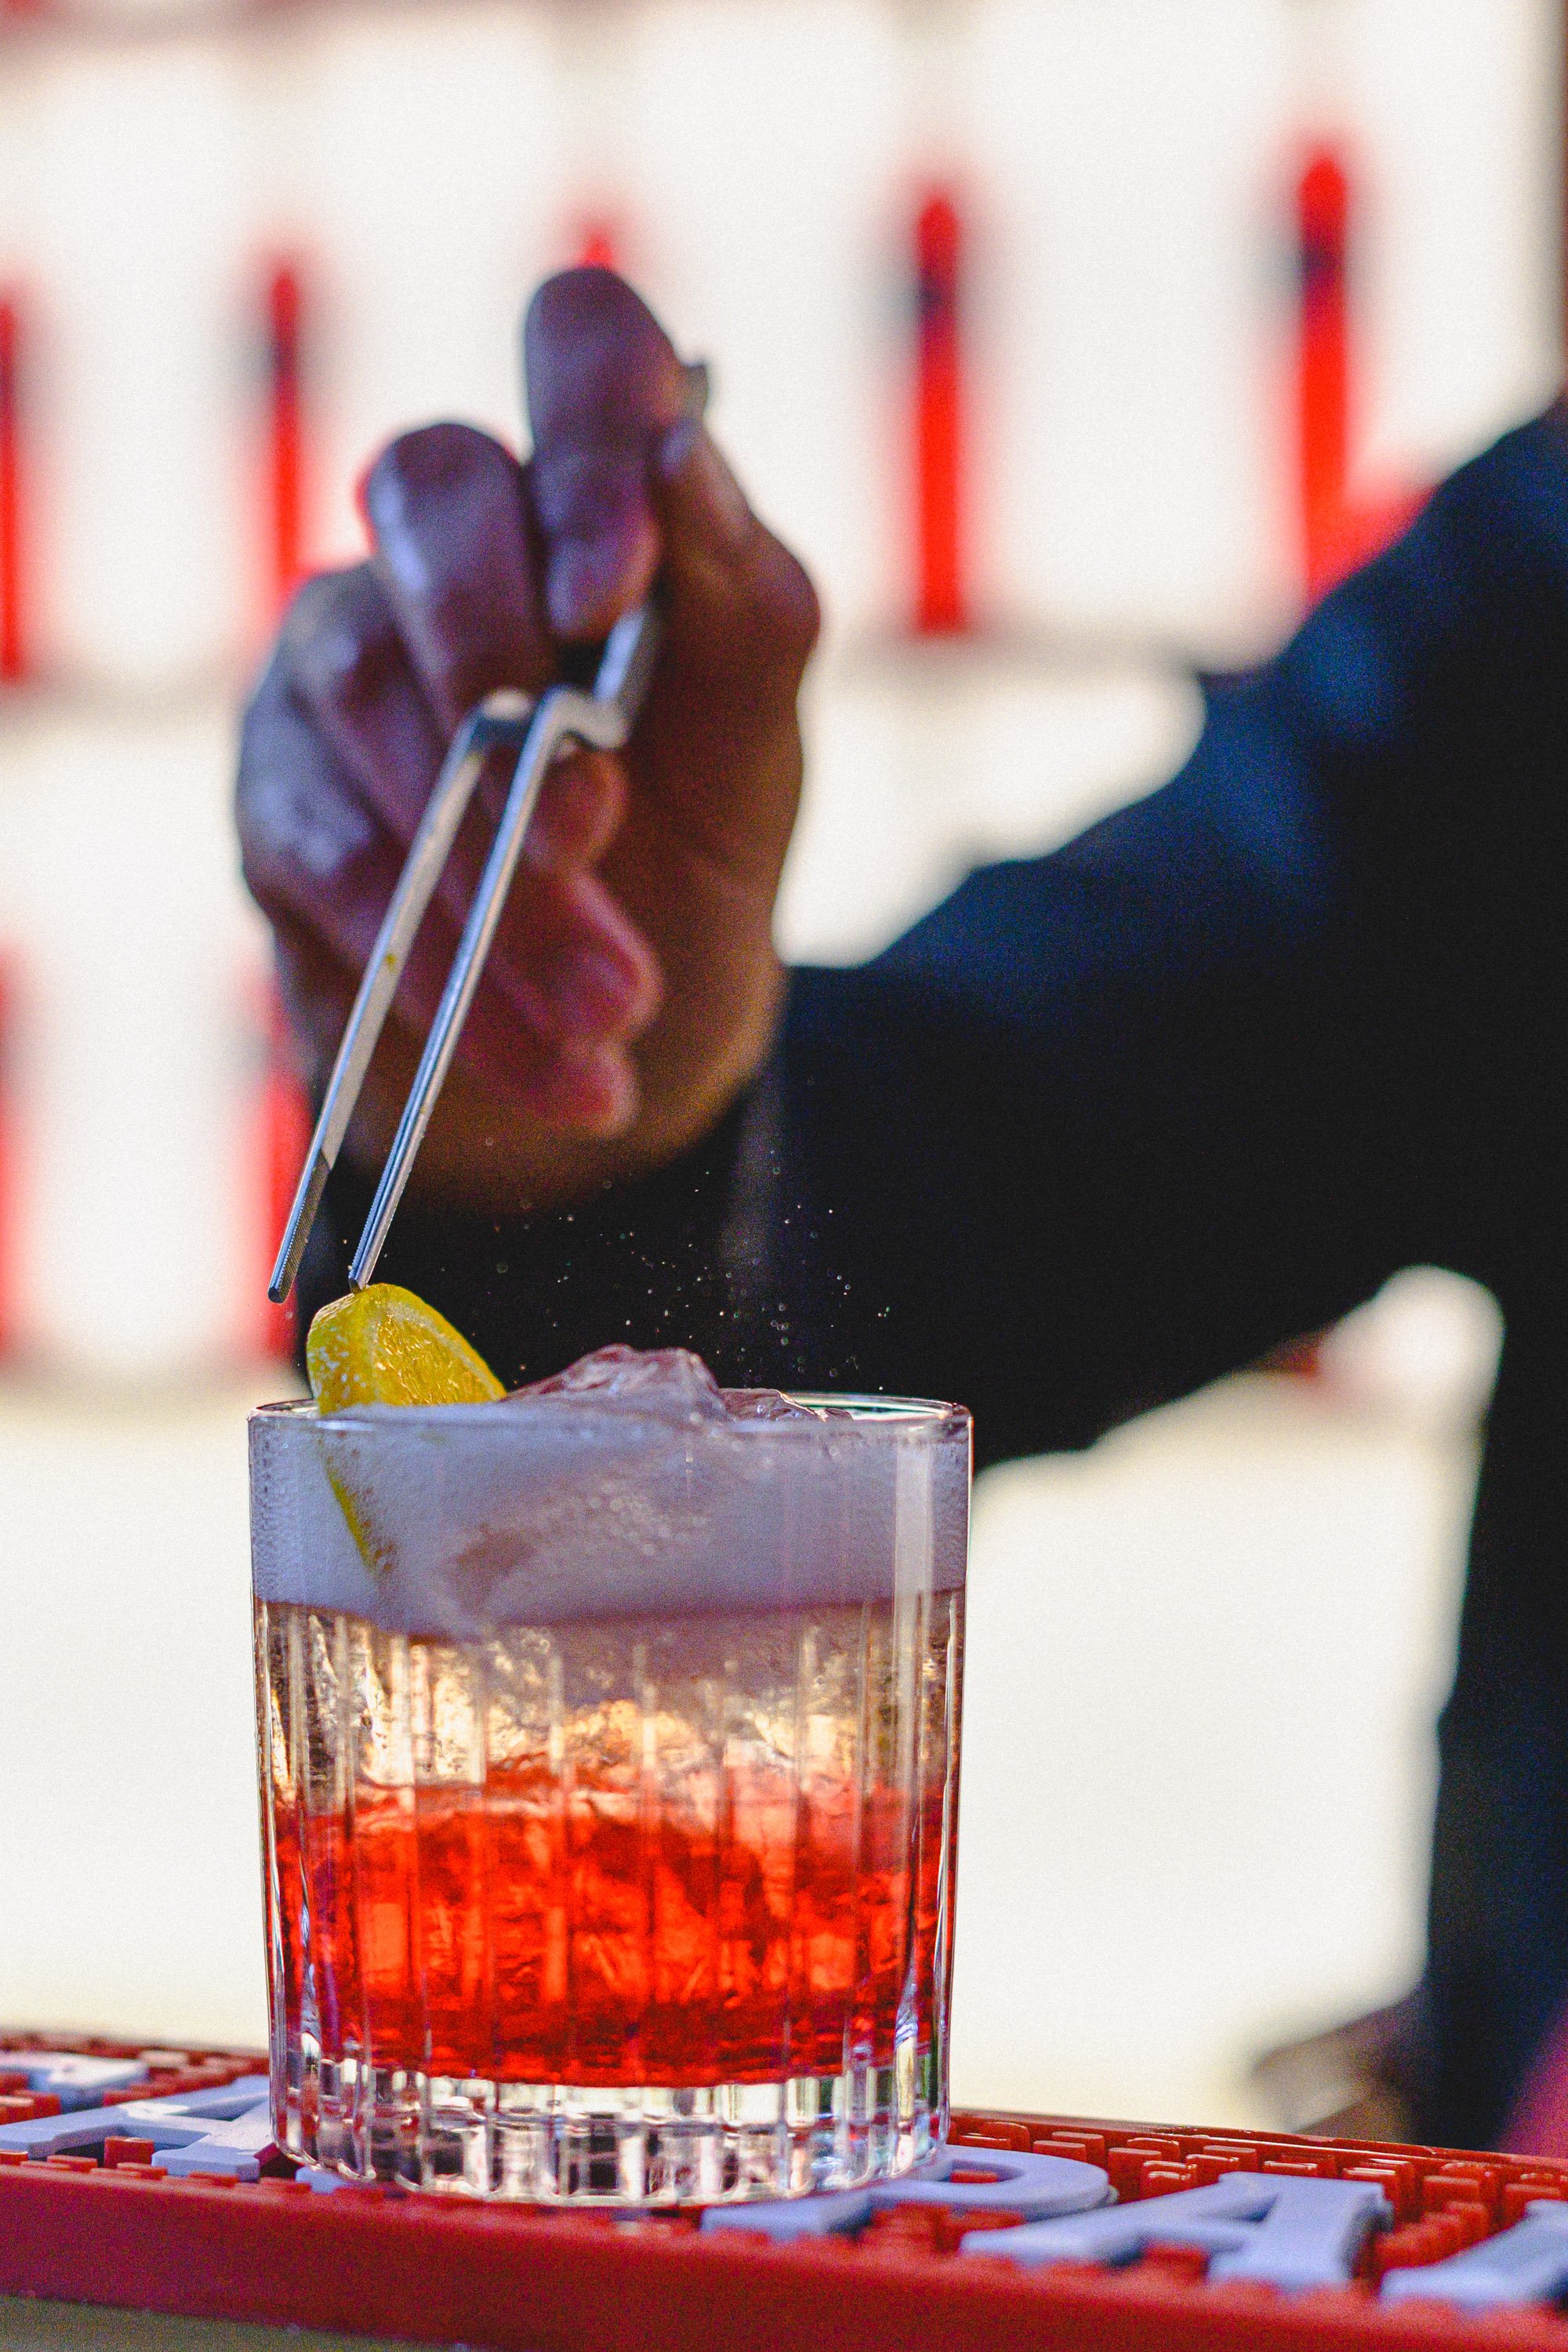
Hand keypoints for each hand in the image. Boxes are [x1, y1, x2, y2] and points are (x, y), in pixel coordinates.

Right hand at [237, 268, 818, 1213]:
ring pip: (370, 688)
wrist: (618, 1052)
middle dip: (513, 663)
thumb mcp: (759, 751)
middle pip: (425, 484)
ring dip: (495, 864)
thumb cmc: (693, 860)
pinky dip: (447, 967)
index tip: (611, 596)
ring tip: (612, 1003)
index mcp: (590, 501)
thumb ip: (745, 608)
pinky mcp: (279, 811)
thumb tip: (682, 449)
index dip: (587, 437)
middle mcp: (444, 551)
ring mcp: (338, 667)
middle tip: (590, 827)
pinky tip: (550, 1058)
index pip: (576, 343)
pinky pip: (328, 856)